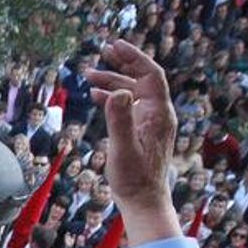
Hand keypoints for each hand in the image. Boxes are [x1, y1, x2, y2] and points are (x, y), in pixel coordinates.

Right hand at [88, 40, 180, 246]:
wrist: (143, 201)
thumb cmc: (133, 179)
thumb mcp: (122, 149)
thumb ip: (119, 119)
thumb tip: (115, 91)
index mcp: (158, 114)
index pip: (150, 75)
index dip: (134, 57)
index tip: (115, 46)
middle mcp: (157, 114)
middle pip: (142, 79)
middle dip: (122, 64)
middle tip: (102, 52)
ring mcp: (150, 122)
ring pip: (132, 92)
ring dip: (113, 81)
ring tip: (89, 75)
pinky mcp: (141, 131)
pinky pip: (128, 106)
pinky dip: (113, 97)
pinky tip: (96, 96)